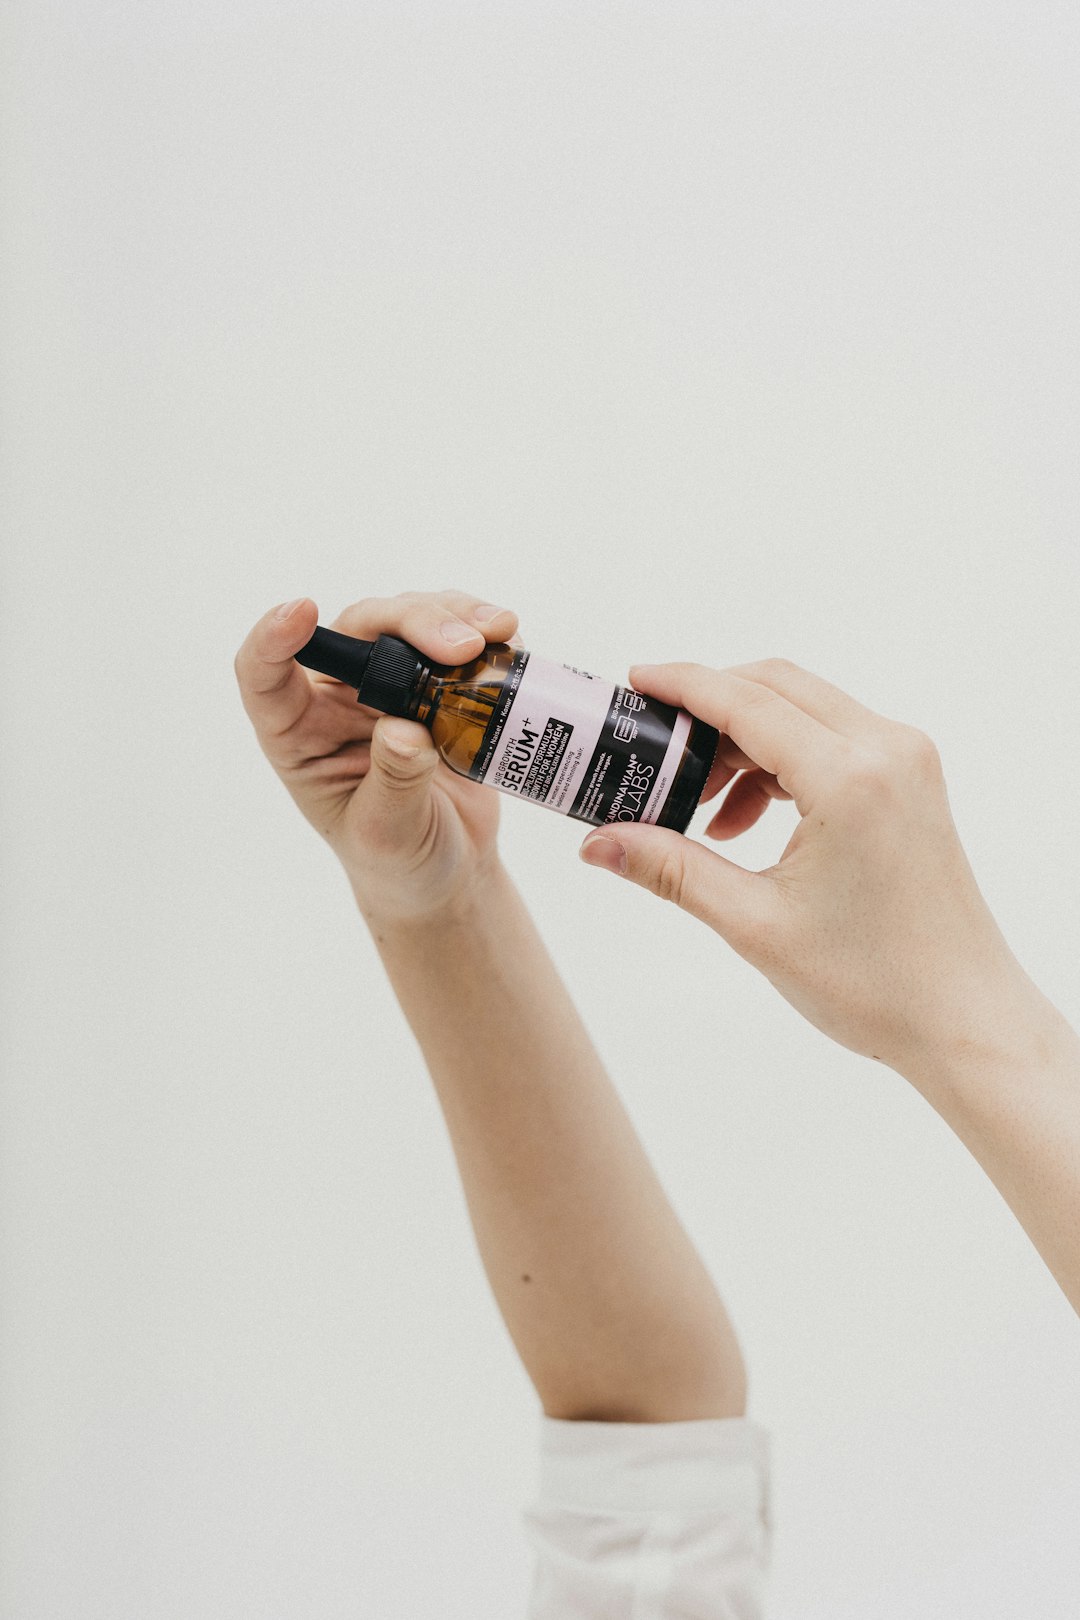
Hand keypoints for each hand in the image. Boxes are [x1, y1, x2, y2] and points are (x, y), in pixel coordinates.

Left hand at [234, 589, 519, 924]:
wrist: (450, 871)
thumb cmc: (399, 860)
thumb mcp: (390, 835)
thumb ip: (394, 784)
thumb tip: (402, 728)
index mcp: (300, 736)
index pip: (265, 675)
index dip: (272, 638)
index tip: (301, 610)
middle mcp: (336, 698)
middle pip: (359, 628)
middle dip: (411, 622)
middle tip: (463, 647)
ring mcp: (388, 683)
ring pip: (408, 618)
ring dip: (453, 614)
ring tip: (500, 633)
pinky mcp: (435, 681)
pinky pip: (452, 631)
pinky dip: (480, 626)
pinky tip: (509, 639)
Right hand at [579, 657, 1034, 1075]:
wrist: (964, 1019)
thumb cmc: (875, 984)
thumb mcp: (754, 924)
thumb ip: (670, 869)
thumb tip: (596, 844)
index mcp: (850, 778)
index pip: (747, 701)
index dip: (682, 685)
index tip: (633, 681)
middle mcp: (887, 750)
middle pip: (776, 687)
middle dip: (708, 709)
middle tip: (651, 745)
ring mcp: (907, 762)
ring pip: (804, 711)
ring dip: (743, 743)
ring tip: (698, 813)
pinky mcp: (912, 782)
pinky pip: (831, 740)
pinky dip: (779, 763)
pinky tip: (744, 823)